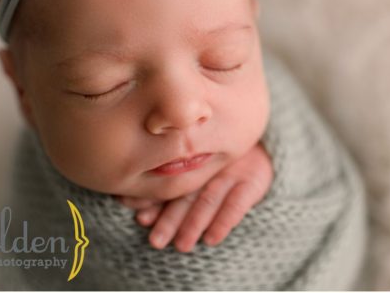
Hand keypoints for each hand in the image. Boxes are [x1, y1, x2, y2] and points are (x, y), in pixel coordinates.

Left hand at [116, 143, 273, 251]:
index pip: (171, 182)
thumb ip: (168, 179)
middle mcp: (210, 164)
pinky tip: (212, 239)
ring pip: (208, 199)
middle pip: (187, 193)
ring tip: (181, 246)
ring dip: (193, 224)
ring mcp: (232, 170)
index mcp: (194, 159)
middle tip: (156, 241)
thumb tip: (122, 198)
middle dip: (170, 219)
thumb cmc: (224, 158)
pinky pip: (238, 203)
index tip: (140, 219)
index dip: (154, 201)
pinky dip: (224, 221)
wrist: (267, 144)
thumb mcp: (198, 163)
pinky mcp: (254, 179)